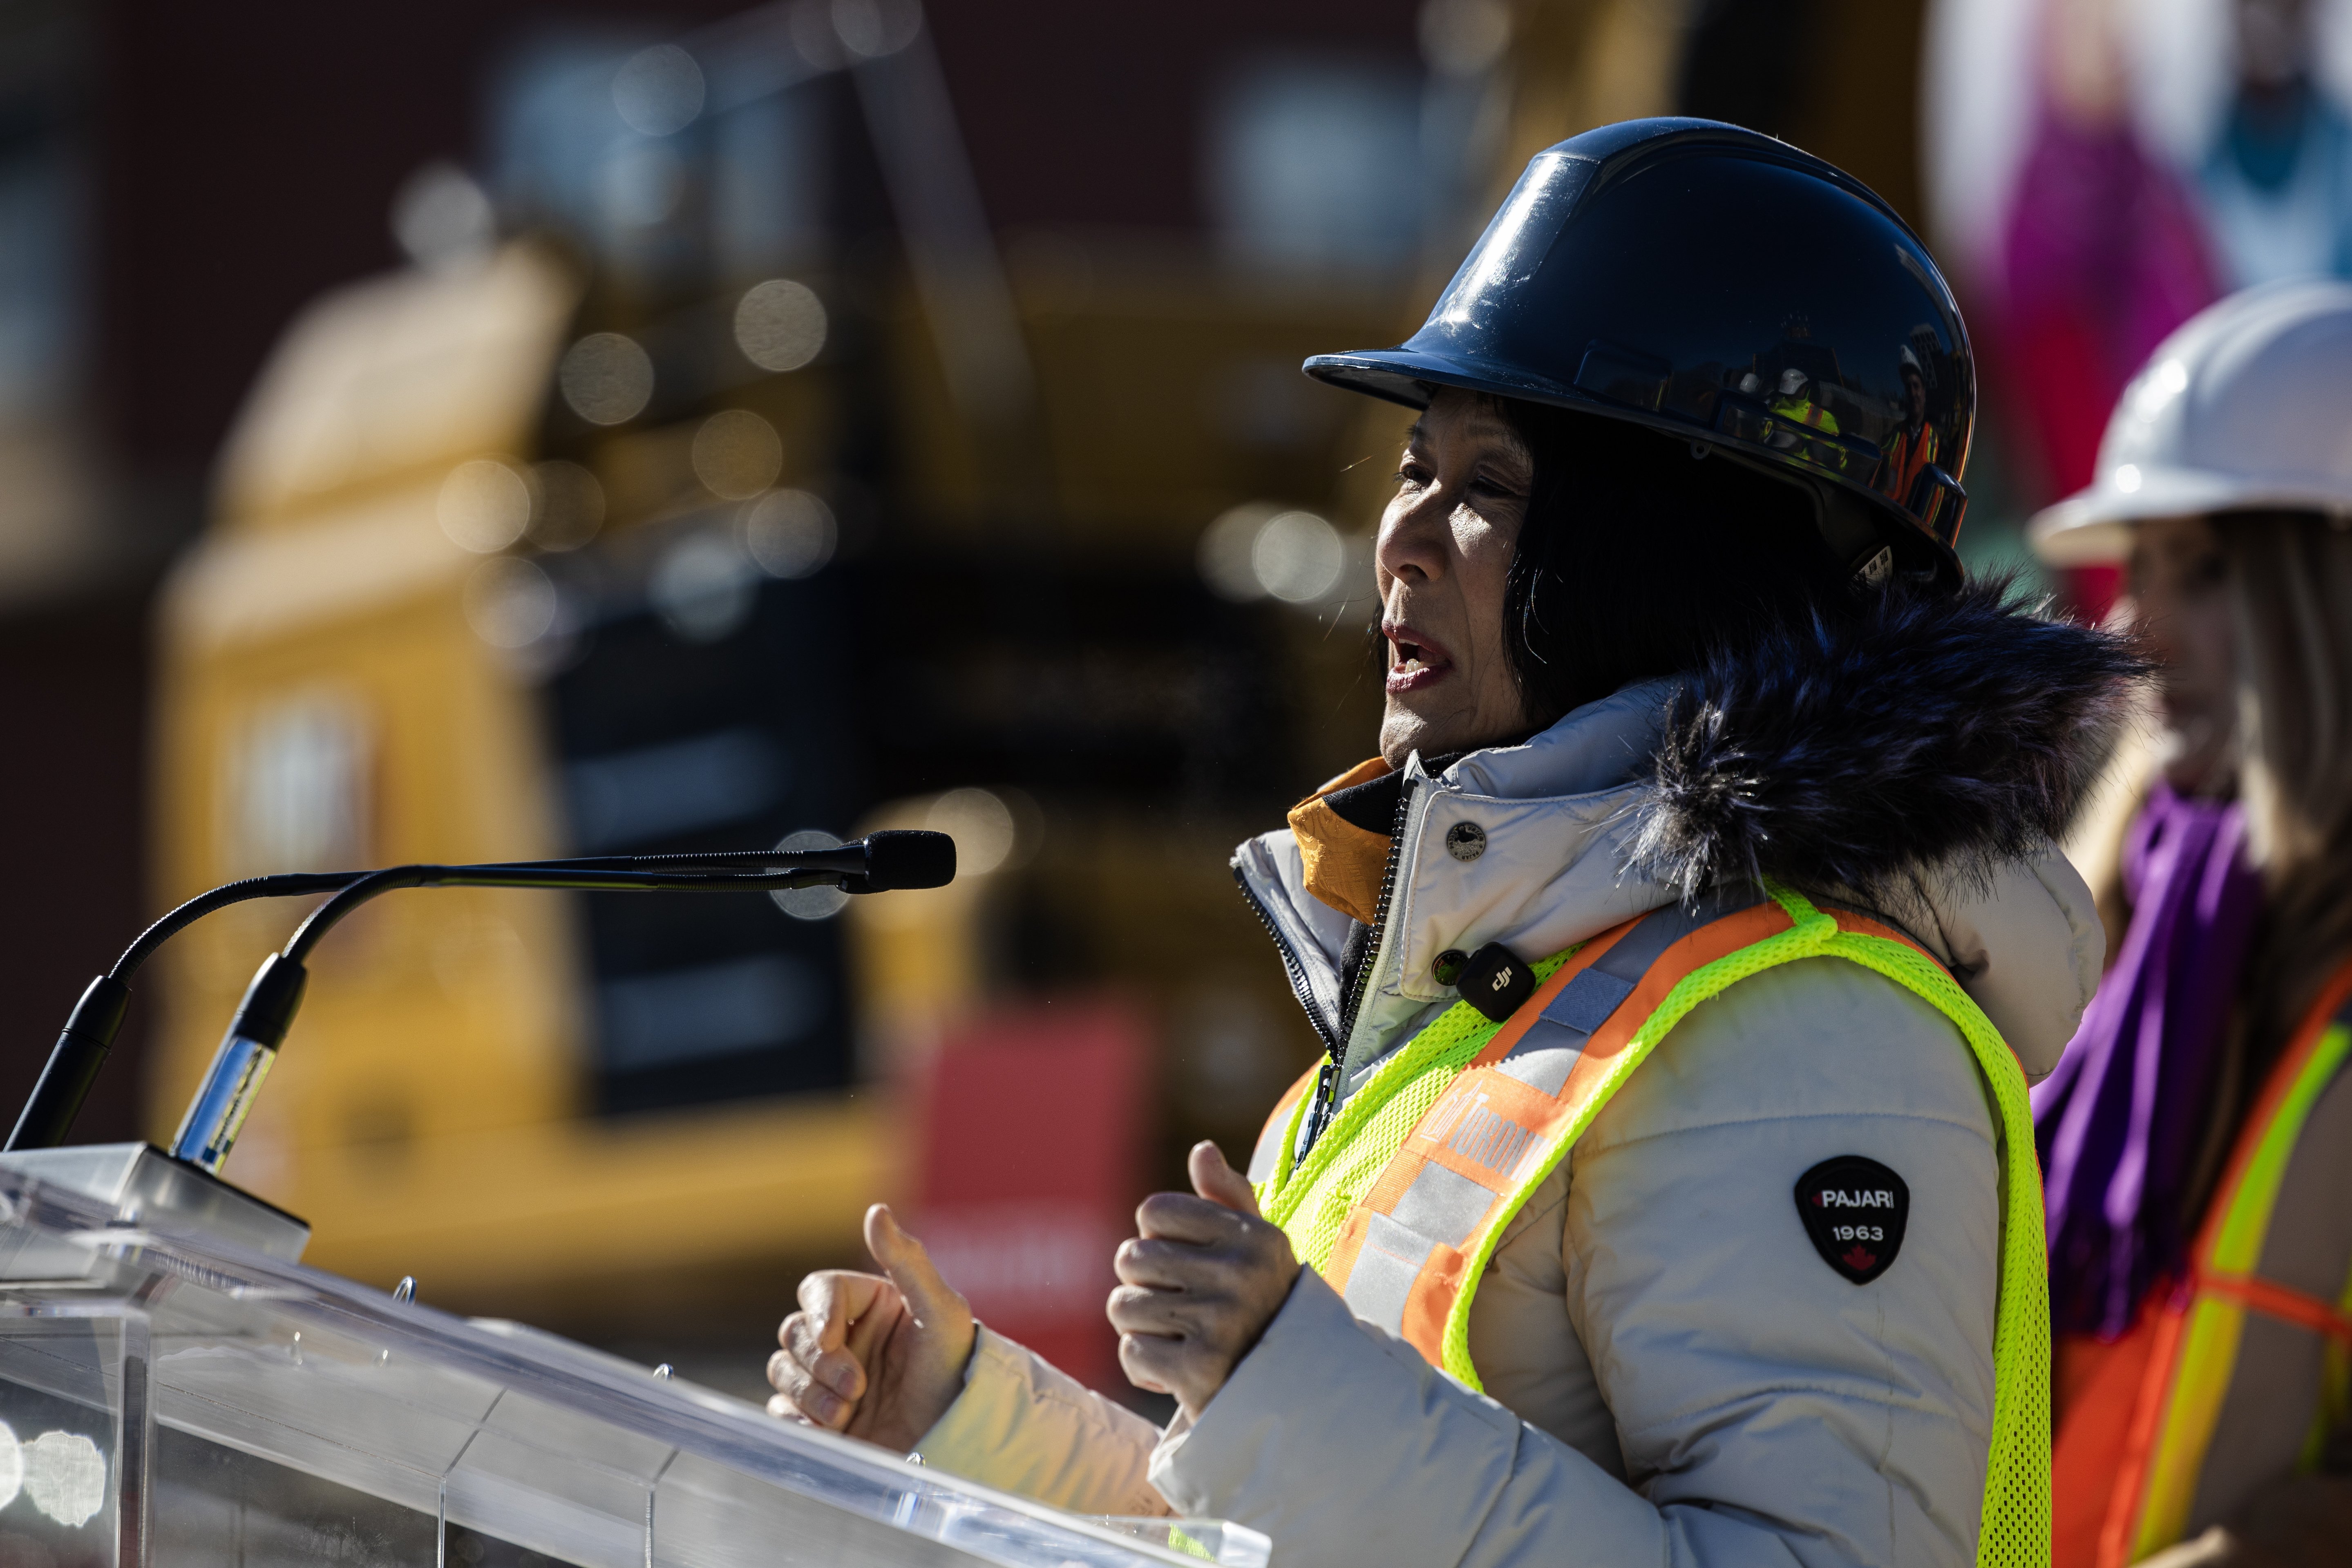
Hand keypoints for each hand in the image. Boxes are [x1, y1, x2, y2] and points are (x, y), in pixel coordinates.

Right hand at [767, 1204, 975, 1451]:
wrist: (953, 1438)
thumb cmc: (956, 1370)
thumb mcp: (942, 1311)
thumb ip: (908, 1261)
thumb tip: (876, 1210)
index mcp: (869, 1303)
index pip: (818, 1290)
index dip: (819, 1312)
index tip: (832, 1337)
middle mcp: (844, 1336)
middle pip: (794, 1331)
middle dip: (821, 1362)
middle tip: (859, 1387)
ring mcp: (827, 1377)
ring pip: (782, 1369)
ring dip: (811, 1394)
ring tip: (849, 1413)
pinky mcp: (817, 1417)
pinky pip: (781, 1410)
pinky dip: (800, 1420)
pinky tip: (834, 1429)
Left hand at [1109, 1141, 1300, 1421]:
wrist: (1295, 1399)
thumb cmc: (1265, 1311)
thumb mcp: (1259, 1250)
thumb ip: (1228, 1198)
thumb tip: (1202, 1149)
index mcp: (1253, 1237)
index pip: (1153, 1211)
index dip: (1156, 1239)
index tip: (1185, 1265)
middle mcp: (1240, 1273)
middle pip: (1130, 1257)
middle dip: (1144, 1286)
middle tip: (1177, 1307)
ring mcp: (1219, 1321)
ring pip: (1123, 1305)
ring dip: (1141, 1328)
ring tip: (1178, 1338)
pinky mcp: (1198, 1369)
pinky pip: (1131, 1352)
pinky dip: (1146, 1367)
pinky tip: (1178, 1372)